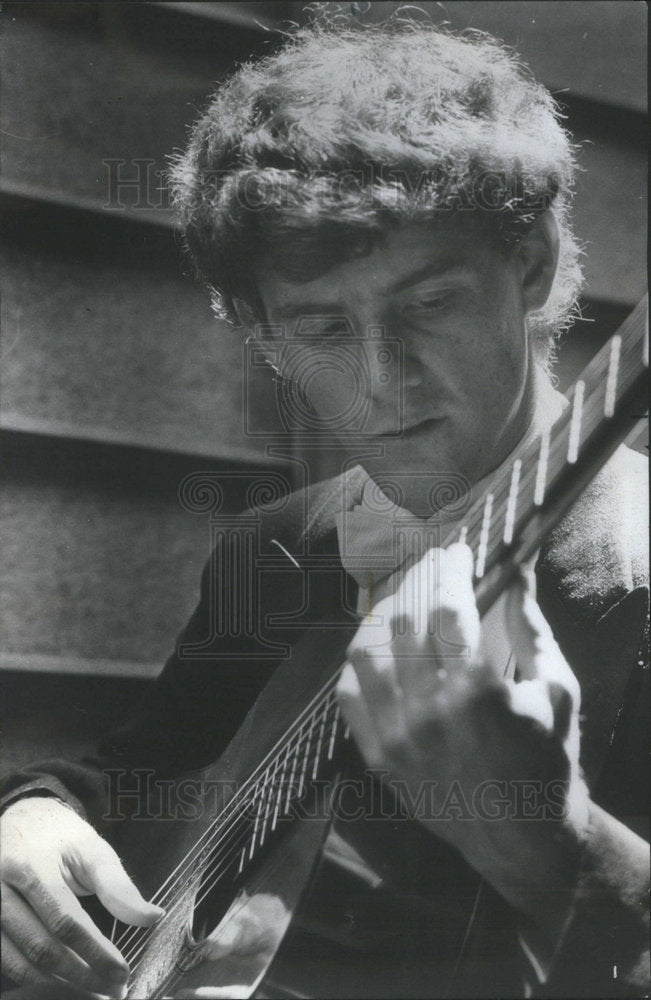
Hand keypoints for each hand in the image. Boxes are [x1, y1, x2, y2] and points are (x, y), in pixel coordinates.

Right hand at [1, 796, 163, 996]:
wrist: (22, 820)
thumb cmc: (61, 837)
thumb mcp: (91, 848)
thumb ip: (117, 885)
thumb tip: (152, 918)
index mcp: (31, 864)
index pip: (65, 920)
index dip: (95, 951)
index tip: (122, 972)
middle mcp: (0, 888)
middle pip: (42, 947)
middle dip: (82, 975)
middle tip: (113, 990)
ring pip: (20, 963)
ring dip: (58, 987)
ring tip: (94, 993)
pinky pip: (6, 963)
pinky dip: (35, 981)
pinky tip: (63, 986)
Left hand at [337, 543, 589, 926]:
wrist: (521, 839)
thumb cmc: (548, 761)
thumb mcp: (558, 689)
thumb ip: (530, 625)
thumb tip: (517, 570)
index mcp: (479, 693)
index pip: (447, 605)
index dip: (448, 568)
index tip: (455, 550)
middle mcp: (429, 712)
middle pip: (403, 619)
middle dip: (415, 579)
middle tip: (428, 564)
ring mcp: (396, 737)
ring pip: (365, 649)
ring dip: (381, 612)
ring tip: (401, 595)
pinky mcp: (378, 756)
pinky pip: (349, 692)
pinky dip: (358, 660)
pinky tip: (377, 642)